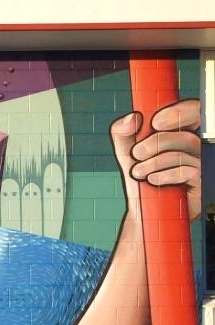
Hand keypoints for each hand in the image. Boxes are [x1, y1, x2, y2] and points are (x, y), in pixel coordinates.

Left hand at [110, 99, 200, 219]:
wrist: (143, 210)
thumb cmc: (140, 178)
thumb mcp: (126, 153)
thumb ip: (123, 133)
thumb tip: (131, 118)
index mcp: (181, 132)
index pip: (192, 112)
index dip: (178, 111)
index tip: (154, 122)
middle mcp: (197, 145)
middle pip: (190, 131)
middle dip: (159, 139)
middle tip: (137, 152)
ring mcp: (202, 162)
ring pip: (188, 148)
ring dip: (155, 161)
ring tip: (138, 172)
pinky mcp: (203, 181)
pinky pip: (189, 170)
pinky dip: (165, 174)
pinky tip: (152, 181)